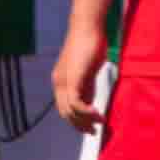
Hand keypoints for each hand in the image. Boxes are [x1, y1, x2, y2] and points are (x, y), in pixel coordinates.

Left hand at [51, 15, 111, 130]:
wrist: (87, 27)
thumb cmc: (90, 44)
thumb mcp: (88, 70)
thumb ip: (87, 85)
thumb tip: (90, 101)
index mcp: (61, 81)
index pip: (65, 108)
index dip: (76, 120)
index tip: (91, 126)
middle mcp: (59, 83)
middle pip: (65, 113)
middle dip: (80, 125)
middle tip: (95, 131)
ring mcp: (64, 82)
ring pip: (70, 112)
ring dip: (85, 121)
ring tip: (100, 124)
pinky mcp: (72, 80)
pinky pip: (76, 104)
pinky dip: (87, 113)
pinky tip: (98, 114)